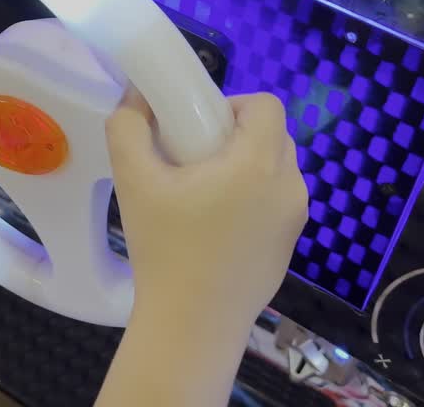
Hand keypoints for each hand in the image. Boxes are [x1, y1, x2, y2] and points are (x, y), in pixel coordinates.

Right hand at [106, 90, 307, 325]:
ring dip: (247, 168)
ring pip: (277, 169)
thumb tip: (136, 98)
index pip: (266, 105)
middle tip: (195, 160)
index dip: (233, 104)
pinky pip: (277, 203)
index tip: (199, 127)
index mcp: (259, 163)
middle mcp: (289, 186)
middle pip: (274, 135)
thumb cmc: (165, 249)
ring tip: (205, 196)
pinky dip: (254, 200)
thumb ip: (128, 128)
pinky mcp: (290, 247)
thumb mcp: (133, 181)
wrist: (191, 325)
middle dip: (237, 136)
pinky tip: (217, 229)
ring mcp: (295, 220)